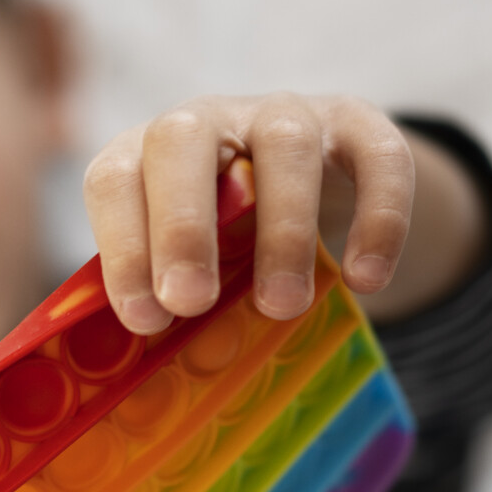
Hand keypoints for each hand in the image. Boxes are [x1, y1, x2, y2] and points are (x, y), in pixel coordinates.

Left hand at [84, 94, 417, 332]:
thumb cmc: (229, 240)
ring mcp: (283, 114)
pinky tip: (366, 280)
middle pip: (181, 138)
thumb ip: (169, 297)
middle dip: (182, 226)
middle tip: (190, 304)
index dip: (122, 247)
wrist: (314, 182)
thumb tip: (144, 377)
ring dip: (281, 230)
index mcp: (147, 156)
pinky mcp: (356, 124)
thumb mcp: (191, 263)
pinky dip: (378, 219)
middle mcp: (209, 122)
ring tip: (281, 306)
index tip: (145, 320)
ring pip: (284, 144)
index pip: (114, 179)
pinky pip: (377, 156)